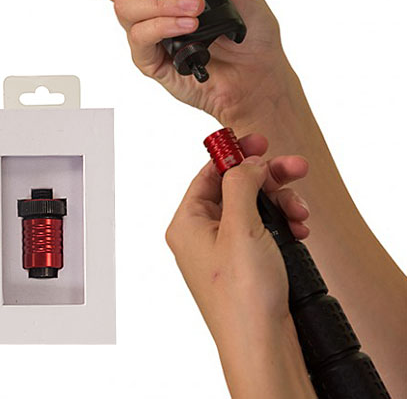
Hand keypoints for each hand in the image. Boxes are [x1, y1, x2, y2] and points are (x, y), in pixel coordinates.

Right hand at [84, 0, 294, 128]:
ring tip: (196, 7)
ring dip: (161, 3)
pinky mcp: (152, 61)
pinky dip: (163, 27)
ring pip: (125, 9)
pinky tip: (188, 26)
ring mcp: (149, 35)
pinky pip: (140, 39)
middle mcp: (150, 7)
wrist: (258, 74)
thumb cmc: (250, 32)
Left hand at [166, 132, 313, 397]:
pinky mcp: (244, 262)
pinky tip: (298, 230)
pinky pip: (262, 230)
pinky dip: (281, 224)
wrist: (263, 345)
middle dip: (268, 179)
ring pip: (253, 208)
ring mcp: (223, 249)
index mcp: (187, 222)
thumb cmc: (242, 294)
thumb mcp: (240, 226)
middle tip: (295, 168)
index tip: (259, 141)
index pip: (208, 174)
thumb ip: (241, 183)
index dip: (235, 154)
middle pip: (235, 188)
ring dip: (280, 203)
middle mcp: (201, 233)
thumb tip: (248, 162)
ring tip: (300, 212)